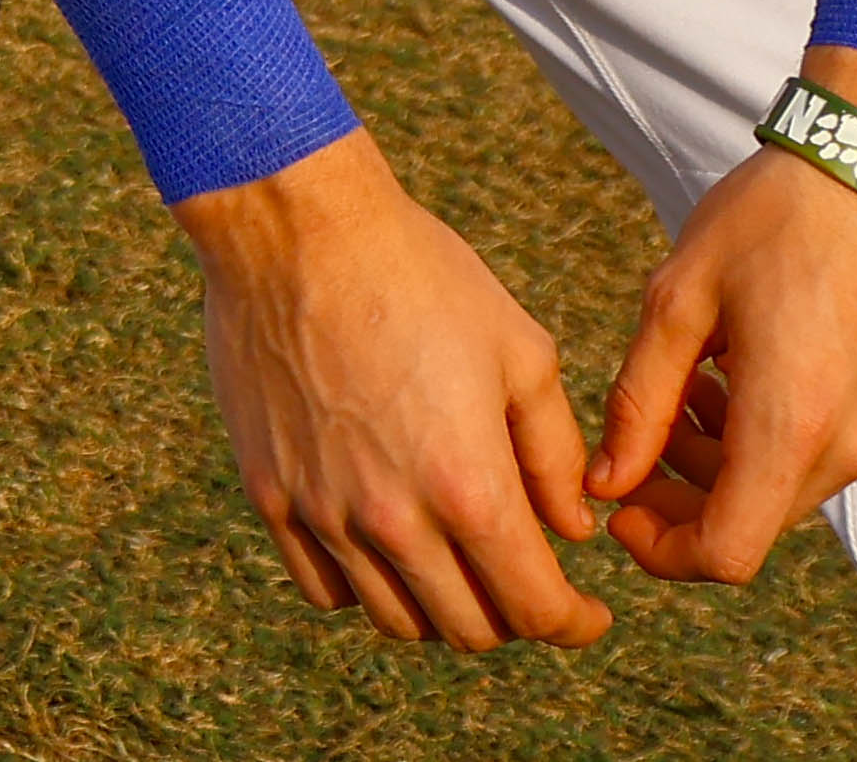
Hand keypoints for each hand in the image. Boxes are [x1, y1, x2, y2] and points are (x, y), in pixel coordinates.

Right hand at [181, 130, 610, 647]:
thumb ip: (557, 455)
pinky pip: (323, 587)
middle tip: (528, 577)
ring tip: (459, 562)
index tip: (588, 610)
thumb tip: (571, 529)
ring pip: (397, 620)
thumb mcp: (520, 353)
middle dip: (515, 616)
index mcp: (468, 487)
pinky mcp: (269, 492)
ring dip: (442, 607)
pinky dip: (366, 587)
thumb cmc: (420, 276)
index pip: (536, 611)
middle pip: (470, 630)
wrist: (294, 227)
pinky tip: (388, 545)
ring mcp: (323, 512)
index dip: (576, 624)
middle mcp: (393, 518)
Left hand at [589, 69, 856, 582]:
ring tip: (688, 386)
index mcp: (791, 424)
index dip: (662, 550)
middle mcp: (851, 445)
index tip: (619, 509)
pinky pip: (827, 455)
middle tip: (641, 435)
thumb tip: (606, 481)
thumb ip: (637, 402)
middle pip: (754, 522)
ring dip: (726, 462)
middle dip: (684, 496)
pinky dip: (773, 438)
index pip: (727, 553)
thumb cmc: (770, 221)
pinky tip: (741, 373)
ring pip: (788, 489)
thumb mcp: (677, 301)